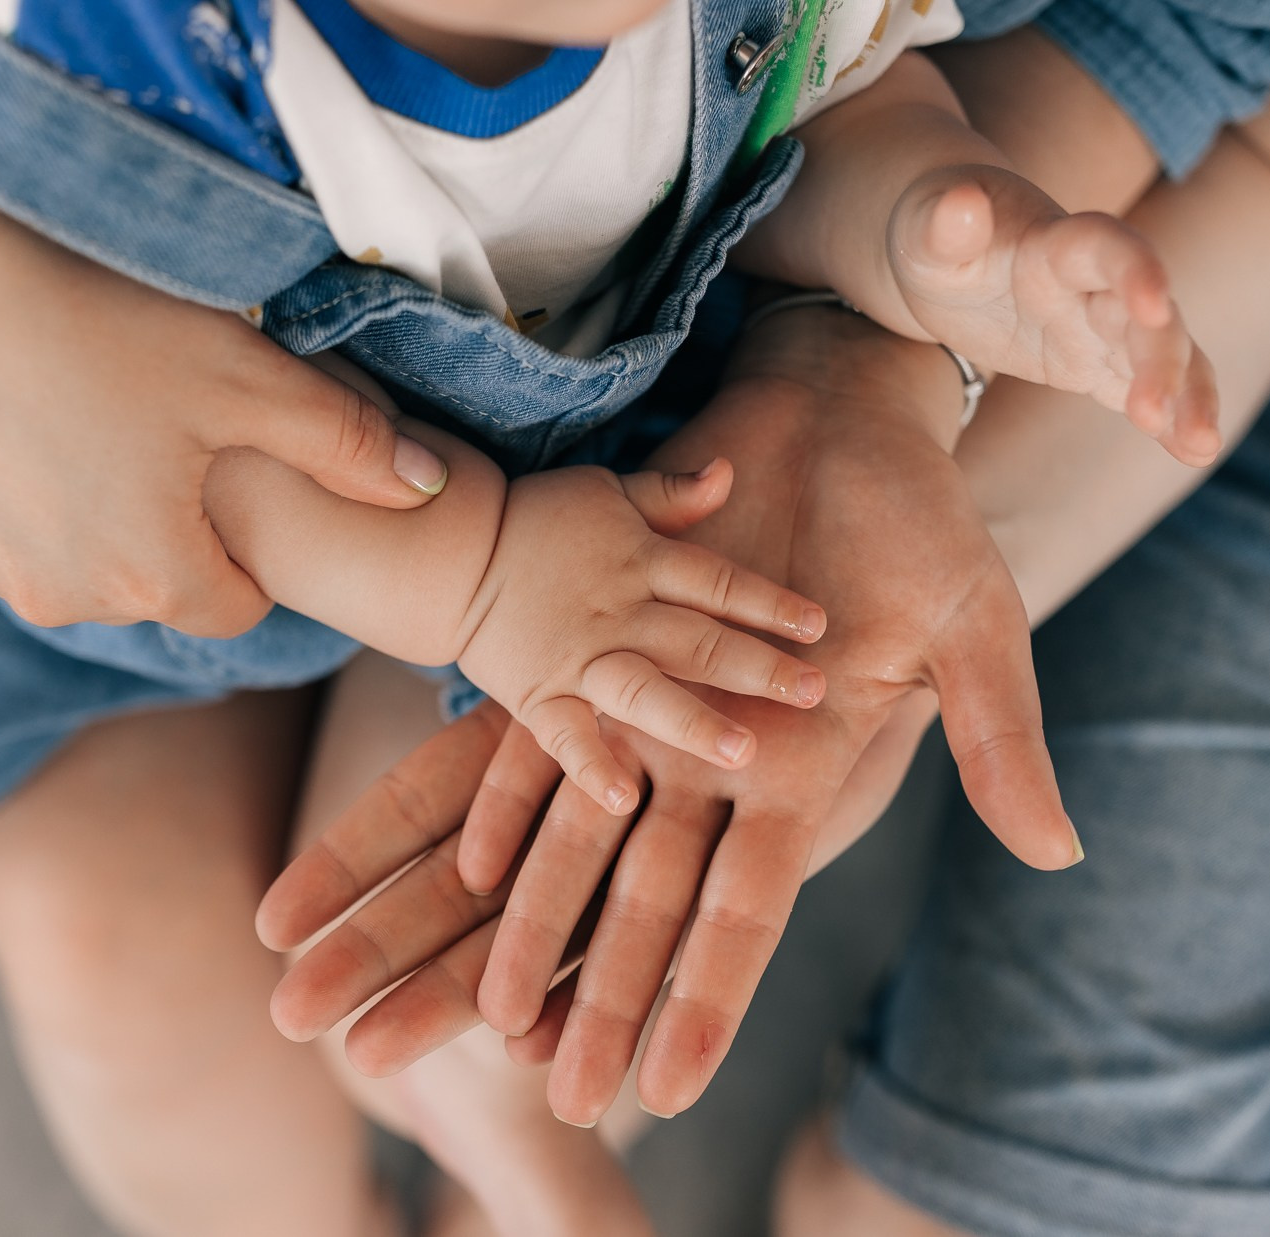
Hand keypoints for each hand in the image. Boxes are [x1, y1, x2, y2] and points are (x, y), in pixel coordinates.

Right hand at [0, 30, 449, 638]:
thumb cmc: (91, 312)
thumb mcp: (244, 372)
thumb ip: (346, 442)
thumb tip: (432, 491)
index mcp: (154, 578)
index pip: (238, 604)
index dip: (251, 540)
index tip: (240, 467)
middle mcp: (64, 600)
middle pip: (154, 585)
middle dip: (173, 522)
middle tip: (167, 419)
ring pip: (74, 560)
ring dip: (94, 507)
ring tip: (92, 401)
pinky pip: (2, 530)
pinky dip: (23, 486)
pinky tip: (21, 399)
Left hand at [259, 307, 1074, 1121]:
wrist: (832, 419)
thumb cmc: (914, 516)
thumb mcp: (969, 621)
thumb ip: (998, 734)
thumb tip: (1059, 851)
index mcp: (794, 782)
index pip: (734, 915)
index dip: (694, 1001)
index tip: (647, 1090)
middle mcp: (708, 777)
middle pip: (619, 908)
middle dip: (548, 995)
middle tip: (482, 1083)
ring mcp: (643, 726)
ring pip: (547, 850)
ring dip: (480, 929)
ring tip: (406, 1014)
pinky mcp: (595, 662)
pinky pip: (516, 751)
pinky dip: (469, 814)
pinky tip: (415, 883)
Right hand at [455, 462, 827, 812]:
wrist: (451, 553)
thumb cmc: (537, 520)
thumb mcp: (608, 491)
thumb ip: (671, 493)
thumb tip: (729, 469)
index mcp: (641, 560)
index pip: (720, 582)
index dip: (771, 604)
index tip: (818, 628)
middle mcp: (618, 612)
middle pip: (699, 640)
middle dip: (759, 668)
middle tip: (813, 693)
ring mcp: (578, 657)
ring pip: (645, 692)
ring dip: (694, 722)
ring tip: (743, 752)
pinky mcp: (538, 695)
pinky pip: (565, 736)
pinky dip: (590, 767)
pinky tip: (622, 799)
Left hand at [737, 51, 1217, 465]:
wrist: (948, 244)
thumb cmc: (932, 232)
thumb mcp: (921, 227)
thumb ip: (940, 223)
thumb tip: (960, 205)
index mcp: (1057, 242)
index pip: (1109, 248)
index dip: (1137, 271)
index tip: (1156, 305)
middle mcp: (1096, 281)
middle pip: (1148, 314)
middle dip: (1162, 359)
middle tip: (1153, 413)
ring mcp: (1101, 323)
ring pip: (1164, 354)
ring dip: (1187, 396)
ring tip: (1201, 447)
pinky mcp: (1094, 360)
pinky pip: (1141, 388)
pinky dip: (1172, 417)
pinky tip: (1196, 452)